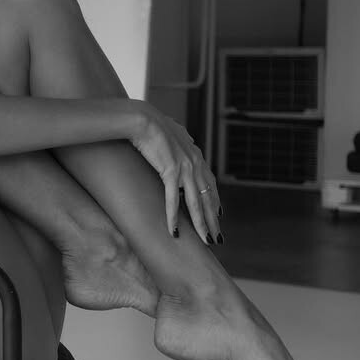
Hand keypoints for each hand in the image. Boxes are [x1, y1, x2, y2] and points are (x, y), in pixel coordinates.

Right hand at [127, 101, 221, 243]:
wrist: (140, 118)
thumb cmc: (150, 123)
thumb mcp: (170, 132)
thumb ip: (179, 139)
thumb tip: (181, 138)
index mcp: (195, 155)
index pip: (210, 183)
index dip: (215, 201)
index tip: (218, 215)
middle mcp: (195, 163)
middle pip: (208, 197)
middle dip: (213, 220)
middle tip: (218, 238)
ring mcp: (185, 168)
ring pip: (197, 203)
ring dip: (202, 224)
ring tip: (207, 241)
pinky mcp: (170, 171)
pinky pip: (173, 200)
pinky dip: (174, 218)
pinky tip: (175, 232)